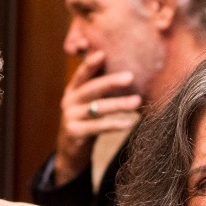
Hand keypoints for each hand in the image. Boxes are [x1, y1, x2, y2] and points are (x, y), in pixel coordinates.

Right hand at [53, 51, 141, 185]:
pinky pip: (97, 127)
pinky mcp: (74, 133)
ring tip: (137, 101)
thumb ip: (99, 90)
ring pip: (97, 108)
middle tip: (130, 77)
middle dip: (111, 82)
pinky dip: (113, 125)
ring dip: (118, 104)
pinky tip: (128, 123)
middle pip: (91, 89)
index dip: (90, 63)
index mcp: (73, 91)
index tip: (103, 53)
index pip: (82, 74)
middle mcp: (69, 101)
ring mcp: (70, 117)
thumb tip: (126, 72)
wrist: (70, 152)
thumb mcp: (89, 104)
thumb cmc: (86, 123)